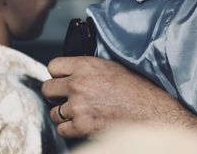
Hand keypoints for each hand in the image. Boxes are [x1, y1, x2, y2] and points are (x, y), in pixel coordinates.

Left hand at [41, 57, 196, 139]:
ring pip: (54, 112)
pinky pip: (62, 129)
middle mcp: (78, 84)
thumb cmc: (138, 89)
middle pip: (47, 88)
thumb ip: (91, 68)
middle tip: (66, 97)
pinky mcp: (80, 126)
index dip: (58, 73)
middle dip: (56, 94)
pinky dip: (70, 128)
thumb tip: (76, 73)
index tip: (63, 78)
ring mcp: (77, 106)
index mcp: (87, 66)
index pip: (54, 66)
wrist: (149, 111)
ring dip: (64, 113)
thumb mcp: (114, 67)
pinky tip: (83, 123)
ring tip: (80, 112)